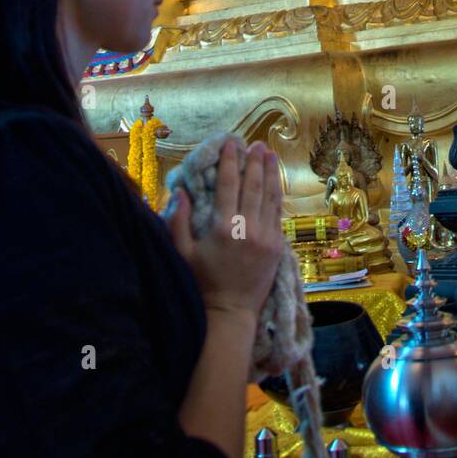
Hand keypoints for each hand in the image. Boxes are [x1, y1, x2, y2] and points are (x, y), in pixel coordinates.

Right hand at [167, 140, 284, 322]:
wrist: (229, 313)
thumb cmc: (202, 283)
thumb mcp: (182, 253)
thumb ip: (178, 221)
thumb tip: (180, 191)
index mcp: (222, 227)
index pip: (228, 185)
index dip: (230, 162)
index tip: (231, 144)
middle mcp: (247, 228)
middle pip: (253, 185)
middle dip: (254, 162)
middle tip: (255, 144)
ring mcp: (266, 237)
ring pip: (271, 196)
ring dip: (271, 173)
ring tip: (270, 154)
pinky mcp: (277, 246)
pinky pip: (278, 214)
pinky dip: (277, 195)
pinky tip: (276, 183)